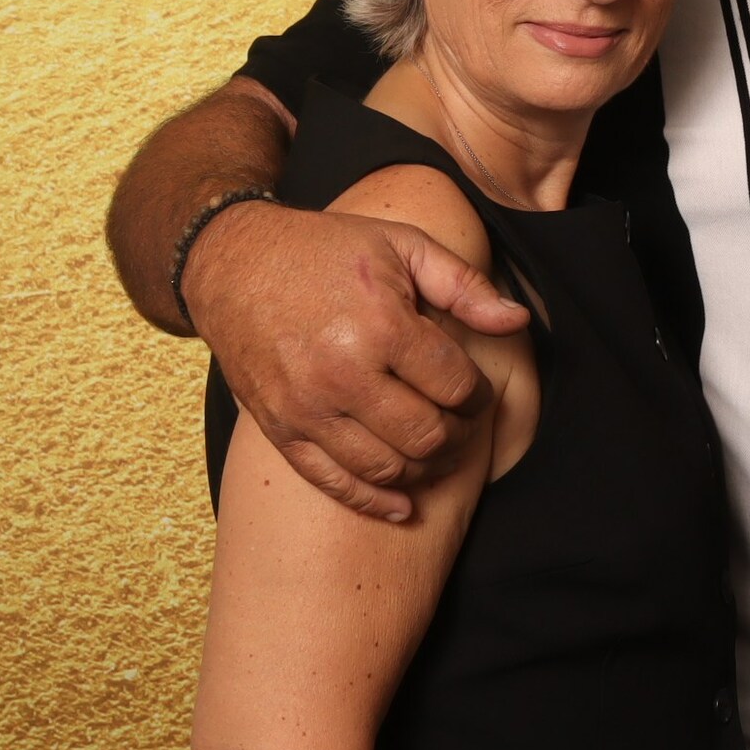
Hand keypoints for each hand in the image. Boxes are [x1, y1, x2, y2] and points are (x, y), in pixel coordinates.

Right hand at [183, 199, 528, 522]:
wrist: (232, 263)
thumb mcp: (402, 246)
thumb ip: (465, 285)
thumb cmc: (324, 250)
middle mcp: (342, 374)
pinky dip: (373, 501)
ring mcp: (307, 407)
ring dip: (424, 469)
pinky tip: (401, 504)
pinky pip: (332, 482)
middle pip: (427, 436)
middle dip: (459, 436)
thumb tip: (517, 320)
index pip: (456, 386)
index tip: (478, 392)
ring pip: (387, 468)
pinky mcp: (279, 428)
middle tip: (463, 424)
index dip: (479, 396)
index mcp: (381, 326)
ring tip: (436, 450)